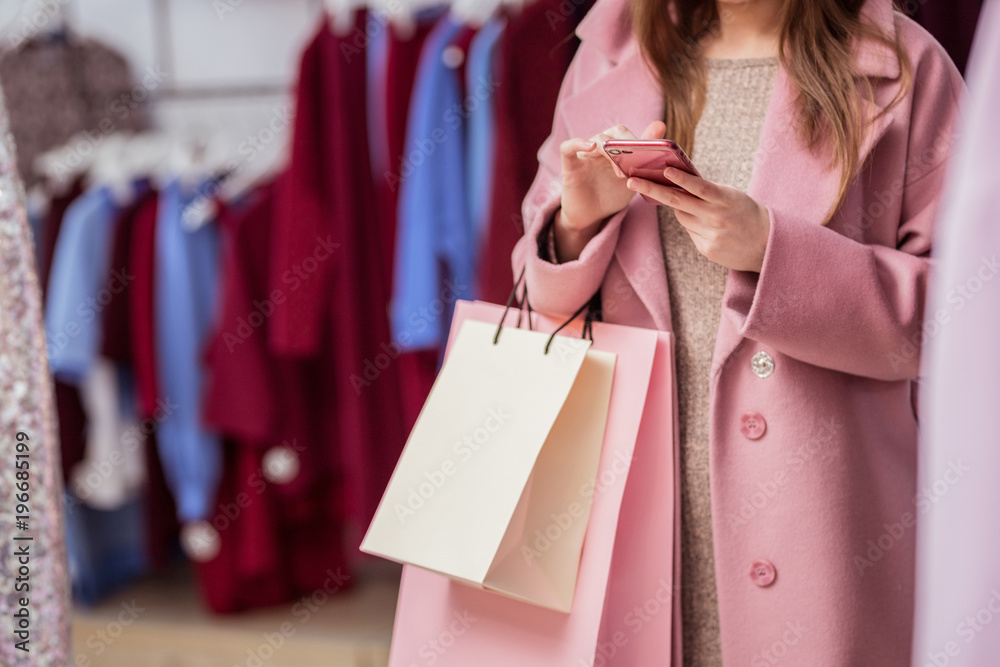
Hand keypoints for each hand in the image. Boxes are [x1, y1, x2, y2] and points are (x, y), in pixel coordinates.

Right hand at [553, 121, 665, 261]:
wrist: (591, 218)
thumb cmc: (612, 195)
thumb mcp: (634, 176)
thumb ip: (646, 155)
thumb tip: (662, 128)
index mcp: (615, 149)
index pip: (627, 133)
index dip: (640, 138)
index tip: (652, 151)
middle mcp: (600, 148)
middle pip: (613, 132)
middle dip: (628, 143)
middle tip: (636, 161)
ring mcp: (584, 156)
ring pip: (596, 138)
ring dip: (611, 151)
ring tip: (620, 172)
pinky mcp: (570, 167)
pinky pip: (568, 148)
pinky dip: (578, 143)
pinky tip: (591, 146)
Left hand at [626, 167, 770, 272]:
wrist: (768, 244)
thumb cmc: (747, 213)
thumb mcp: (733, 196)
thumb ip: (707, 191)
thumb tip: (677, 183)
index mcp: (725, 199)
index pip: (699, 187)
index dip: (681, 179)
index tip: (664, 170)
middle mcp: (716, 217)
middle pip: (678, 202)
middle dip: (653, 190)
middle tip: (632, 181)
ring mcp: (710, 235)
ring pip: (682, 216)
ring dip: (682, 208)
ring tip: (700, 208)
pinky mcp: (707, 249)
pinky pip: (691, 231)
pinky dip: (694, 224)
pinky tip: (710, 226)